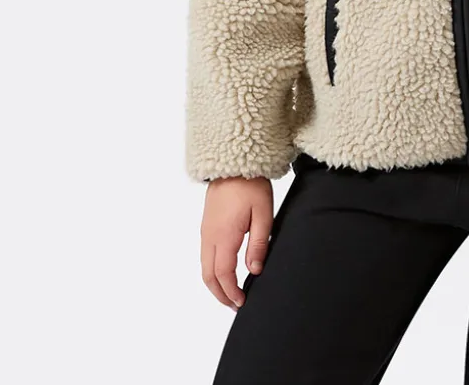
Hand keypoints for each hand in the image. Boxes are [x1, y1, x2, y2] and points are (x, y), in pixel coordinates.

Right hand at [200, 176, 273, 309]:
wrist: (233, 163)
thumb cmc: (251, 185)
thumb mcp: (263, 214)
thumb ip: (258, 244)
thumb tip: (254, 270)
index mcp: (224, 236)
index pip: (223, 274)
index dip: (231, 292)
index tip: (241, 302)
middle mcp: (210, 236)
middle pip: (209, 276)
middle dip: (220, 294)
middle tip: (235, 304)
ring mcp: (206, 231)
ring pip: (204, 266)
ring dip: (215, 283)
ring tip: (230, 292)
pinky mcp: (206, 225)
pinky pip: (205, 255)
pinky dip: (212, 270)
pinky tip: (225, 271)